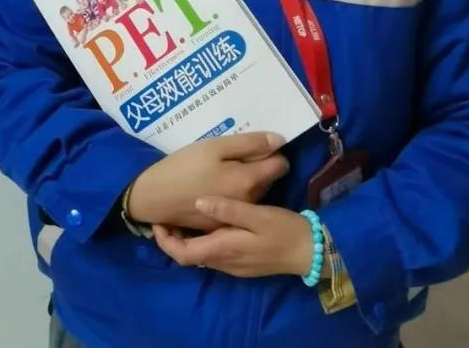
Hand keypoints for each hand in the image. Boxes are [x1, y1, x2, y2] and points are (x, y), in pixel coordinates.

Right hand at [127, 132, 288, 231]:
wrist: (156, 197)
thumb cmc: (184, 166)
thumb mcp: (215, 146)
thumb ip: (249, 143)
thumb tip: (279, 140)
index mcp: (249, 180)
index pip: (281, 165)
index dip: (270, 152)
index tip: (251, 146)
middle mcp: (249, 201)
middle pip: (267, 178)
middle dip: (256, 165)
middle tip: (229, 155)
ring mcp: (237, 215)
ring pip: (254, 191)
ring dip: (245, 179)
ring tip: (219, 168)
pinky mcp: (225, 222)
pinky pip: (239, 203)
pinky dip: (233, 193)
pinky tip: (213, 185)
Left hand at [153, 197, 319, 277]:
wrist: (311, 252)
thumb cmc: (284, 231)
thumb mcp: (257, 215)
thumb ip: (228, 209)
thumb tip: (199, 202)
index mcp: (224, 248)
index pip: (183, 254)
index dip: (165, 242)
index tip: (157, 223)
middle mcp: (225, 261)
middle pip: (189, 255)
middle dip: (174, 238)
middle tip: (168, 215)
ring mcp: (234, 265)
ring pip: (202, 254)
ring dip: (189, 239)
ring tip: (185, 213)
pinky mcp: (243, 262)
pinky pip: (216, 253)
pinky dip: (205, 240)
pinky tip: (211, 221)